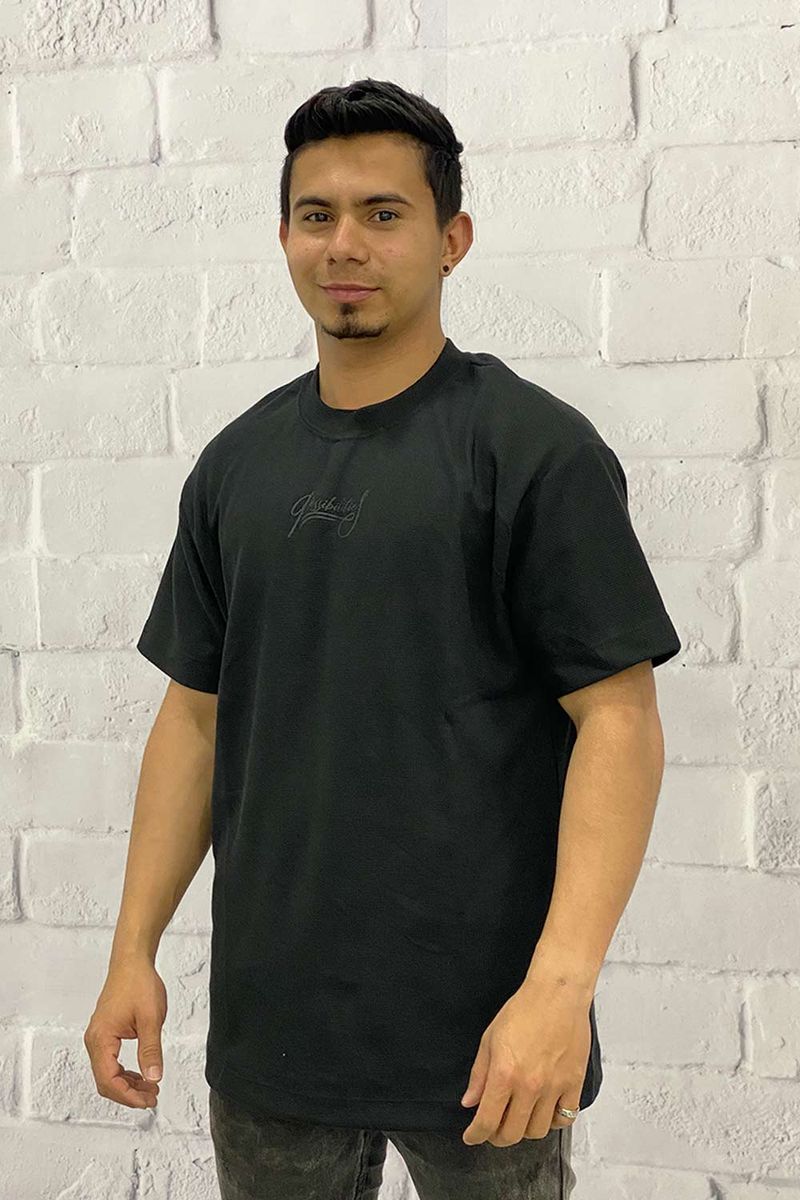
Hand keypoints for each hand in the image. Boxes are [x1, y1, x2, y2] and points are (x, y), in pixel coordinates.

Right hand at [84, 956, 166, 1108]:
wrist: (132, 961)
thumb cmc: (138, 983)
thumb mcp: (150, 1019)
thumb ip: (151, 1050)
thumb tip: (153, 1077)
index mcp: (101, 1038)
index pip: (109, 1080)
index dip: (128, 1096)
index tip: (148, 1100)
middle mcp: (95, 1040)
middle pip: (106, 1081)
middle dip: (128, 1093)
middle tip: (152, 1097)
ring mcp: (99, 1037)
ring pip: (108, 1073)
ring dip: (128, 1084)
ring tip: (151, 1088)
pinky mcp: (105, 1033)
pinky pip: (111, 1062)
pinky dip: (125, 1072)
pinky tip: (142, 1073)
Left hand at [460, 973, 591, 1145]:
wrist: (557, 994)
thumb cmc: (522, 1010)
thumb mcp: (490, 1039)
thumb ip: (480, 1074)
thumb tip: (470, 1101)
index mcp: (505, 1074)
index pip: (487, 1121)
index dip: (475, 1135)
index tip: (471, 1136)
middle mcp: (530, 1086)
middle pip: (512, 1134)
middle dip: (497, 1137)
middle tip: (492, 1129)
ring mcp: (554, 1087)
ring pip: (538, 1131)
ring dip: (524, 1130)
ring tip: (518, 1118)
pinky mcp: (574, 1084)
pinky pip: (564, 1119)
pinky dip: (552, 1121)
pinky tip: (543, 1111)